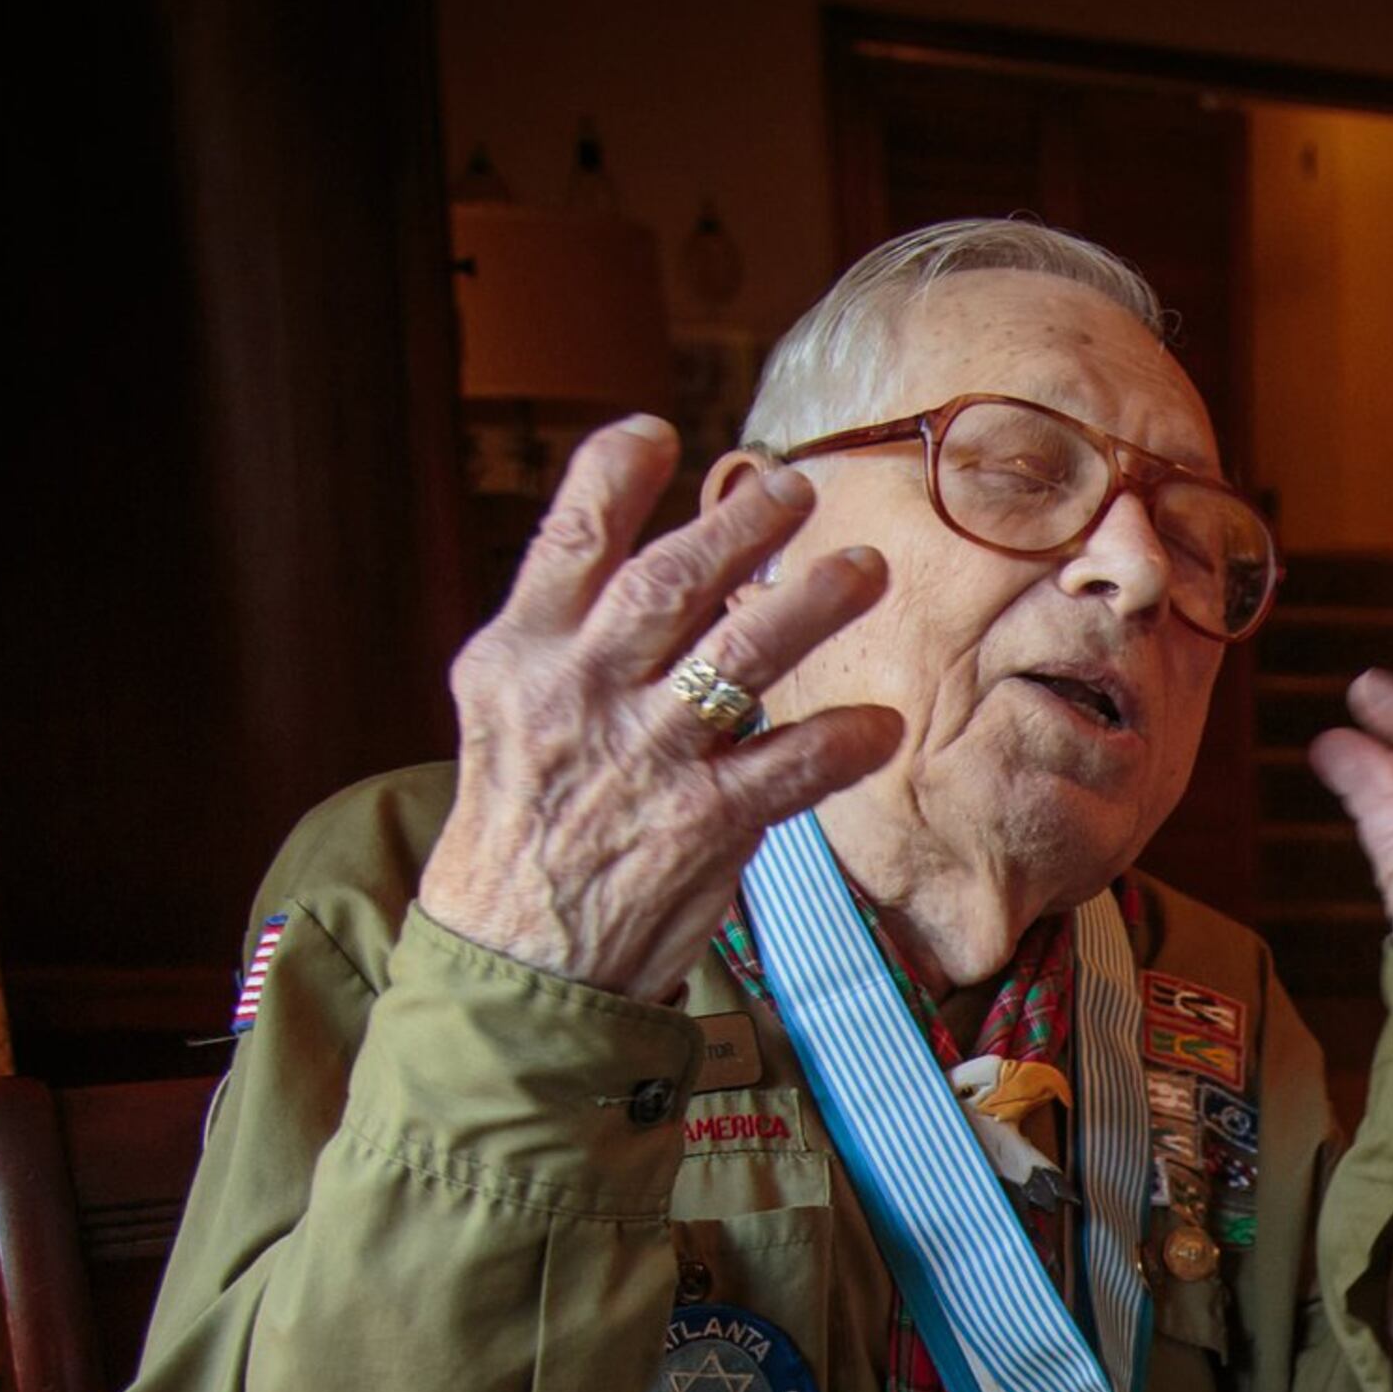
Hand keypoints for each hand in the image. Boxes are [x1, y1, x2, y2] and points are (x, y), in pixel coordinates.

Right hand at [416, 420, 903, 1000]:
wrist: (517, 961)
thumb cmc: (524, 826)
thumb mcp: (510, 714)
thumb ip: (570, 637)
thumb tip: (660, 563)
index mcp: (521, 656)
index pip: (568, 538)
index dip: (614, 473)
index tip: (659, 430)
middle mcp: (581, 692)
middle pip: (672, 578)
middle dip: (743, 523)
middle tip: (798, 490)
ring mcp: (645, 756)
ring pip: (743, 653)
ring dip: (815, 601)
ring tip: (865, 569)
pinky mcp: (703, 822)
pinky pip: (794, 764)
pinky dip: (844, 740)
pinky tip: (882, 725)